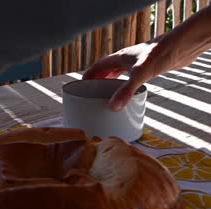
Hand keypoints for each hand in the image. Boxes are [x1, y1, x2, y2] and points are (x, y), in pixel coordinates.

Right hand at [83, 5, 210, 110]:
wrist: (182, 46)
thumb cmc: (161, 54)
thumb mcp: (140, 74)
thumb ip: (126, 91)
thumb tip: (113, 107)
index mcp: (119, 58)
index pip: (97, 66)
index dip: (88, 76)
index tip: (80, 86)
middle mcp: (125, 60)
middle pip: (106, 70)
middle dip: (97, 81)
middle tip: (91, 94)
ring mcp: (136, 63)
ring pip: (118, 73)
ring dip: (111, 83)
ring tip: (106, 95)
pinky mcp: (147, 68)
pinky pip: (130, 77)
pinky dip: (125, 84)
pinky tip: (129, 92)